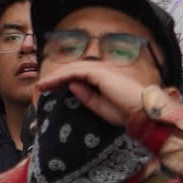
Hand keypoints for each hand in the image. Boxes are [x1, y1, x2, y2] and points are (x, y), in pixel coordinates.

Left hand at [37, 61, 153, 126]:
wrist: (141, 112)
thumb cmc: (125, 112)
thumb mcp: (99, 106)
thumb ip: (85, 95)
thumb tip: (70, 84)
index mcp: (103, 80)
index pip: (79, 76)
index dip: (63, 81)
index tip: (50, 89)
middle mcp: (101, 72)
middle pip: (73, 70)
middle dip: (56, 77)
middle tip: (41, 86)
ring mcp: (101, 71)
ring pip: (72, 69)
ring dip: (55, 76)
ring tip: (42, 85)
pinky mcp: (99, 73)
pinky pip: (76, 72)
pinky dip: (62, 76)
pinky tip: (51, 82)